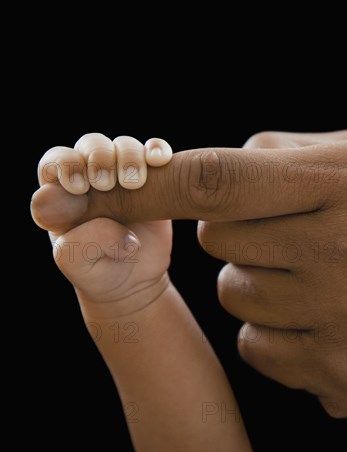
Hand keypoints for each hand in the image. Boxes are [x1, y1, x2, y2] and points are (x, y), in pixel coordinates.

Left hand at [35, 133, 172, 311]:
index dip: (66, 164)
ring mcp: (125, 177)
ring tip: (134, 183)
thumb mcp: (76, 261)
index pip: (57, 160)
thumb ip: (76, 238)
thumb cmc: (97, 270)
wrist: (134, 282)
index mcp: (63, 191)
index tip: (79, 188)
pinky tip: (159, 162)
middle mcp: (92, 177)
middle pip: (92, 144)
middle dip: (99, 157)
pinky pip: (156, 153)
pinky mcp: (156, 181)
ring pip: (125, 146)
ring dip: (129, 156)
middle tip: (105, 184)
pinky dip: (157, 150)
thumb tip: (95, 213)